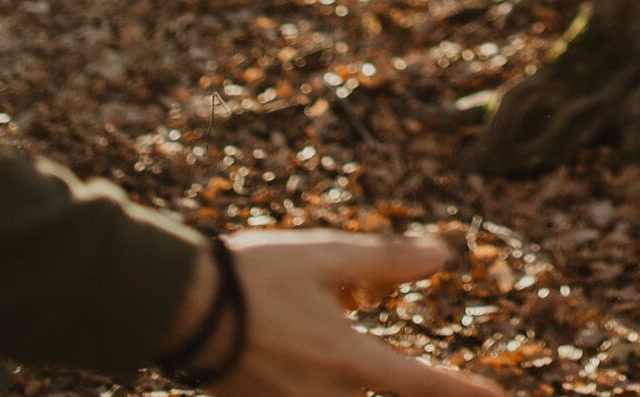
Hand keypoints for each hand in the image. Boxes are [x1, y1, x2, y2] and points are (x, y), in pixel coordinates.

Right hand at [196, 229, 502, 396]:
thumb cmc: (254, 276)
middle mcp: (321, 394)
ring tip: (334, 339)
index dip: (461, 392)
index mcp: (346, 360)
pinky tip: (306, 355)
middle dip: (405, 386)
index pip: (418, 384)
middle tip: (422, 370)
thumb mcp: (326, 257)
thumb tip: (443, 255)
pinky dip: (320, 383)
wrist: (178, 306)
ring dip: (356, 378)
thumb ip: (386, 261)